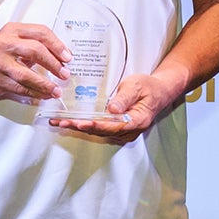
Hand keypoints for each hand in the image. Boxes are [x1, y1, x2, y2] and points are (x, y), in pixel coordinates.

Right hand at [0, 22, 66, 103]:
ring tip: (56, 90)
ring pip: (26, 75)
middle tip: (64, 73)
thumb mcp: (13, 37)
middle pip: (35, 51)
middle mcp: (4, 44)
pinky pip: (19, 88)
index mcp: (12, 30)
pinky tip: (43, 95)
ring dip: (44, 84)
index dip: (57, 45)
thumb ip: (34, 42)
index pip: (40, 32)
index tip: (67, 56)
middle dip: (53, 64)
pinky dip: (33, 93)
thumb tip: (60, 57)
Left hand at [49, 71, 175, 144]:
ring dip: (79, 127)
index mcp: (137, 120)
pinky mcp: (117, 129)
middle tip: (61, 122)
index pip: (113, 126)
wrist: (158, 92)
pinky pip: (100, 129)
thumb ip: (125, 97)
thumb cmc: (148, 87)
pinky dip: (85, 126)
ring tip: (60, 123)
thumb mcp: (137, 86)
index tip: (82, 123)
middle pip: (102, 131)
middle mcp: (129, 130)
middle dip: (80, 127)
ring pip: (98, 132)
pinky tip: (71, 122)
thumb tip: (112, 109)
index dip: (96, 125)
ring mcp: (123, 131)